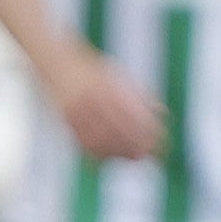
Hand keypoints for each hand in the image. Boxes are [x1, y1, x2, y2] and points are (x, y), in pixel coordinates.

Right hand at [48, 47, 164, 161]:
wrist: (58, 63)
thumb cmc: (93, 69)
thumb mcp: (119, 75)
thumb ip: (140, 93)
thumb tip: (163, 112)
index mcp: (107, 88)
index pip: (133, 117)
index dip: (146, 134)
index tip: (157, 142)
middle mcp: (91, 100)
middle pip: (117, 132)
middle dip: (133, 147)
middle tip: (144, 155)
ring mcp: (76, 111)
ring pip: (100, 140)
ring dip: (117, 153)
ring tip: (131, 158)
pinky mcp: (65, 120)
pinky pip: (83, 141)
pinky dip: (97, 153)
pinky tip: (109, 158)